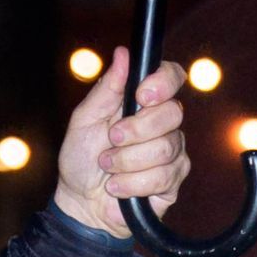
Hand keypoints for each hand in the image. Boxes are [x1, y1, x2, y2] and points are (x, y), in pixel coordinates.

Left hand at [53, 46, 189, 237]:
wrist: (81, 203)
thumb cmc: (81, 159)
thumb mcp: (84, 120)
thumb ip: (106, 89)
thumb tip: (123, 53)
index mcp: (143, 103)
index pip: (172, 77)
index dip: (164, 82)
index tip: (141, 95)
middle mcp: (164, 124)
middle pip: (172, 114)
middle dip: (135, 130)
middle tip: (111, 140)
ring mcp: (173, 152)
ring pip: (165, 148)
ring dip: (127, 161)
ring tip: (109, 168)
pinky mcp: (174, 180)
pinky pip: (162, 176)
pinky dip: (132, 183)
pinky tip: (118, 187)